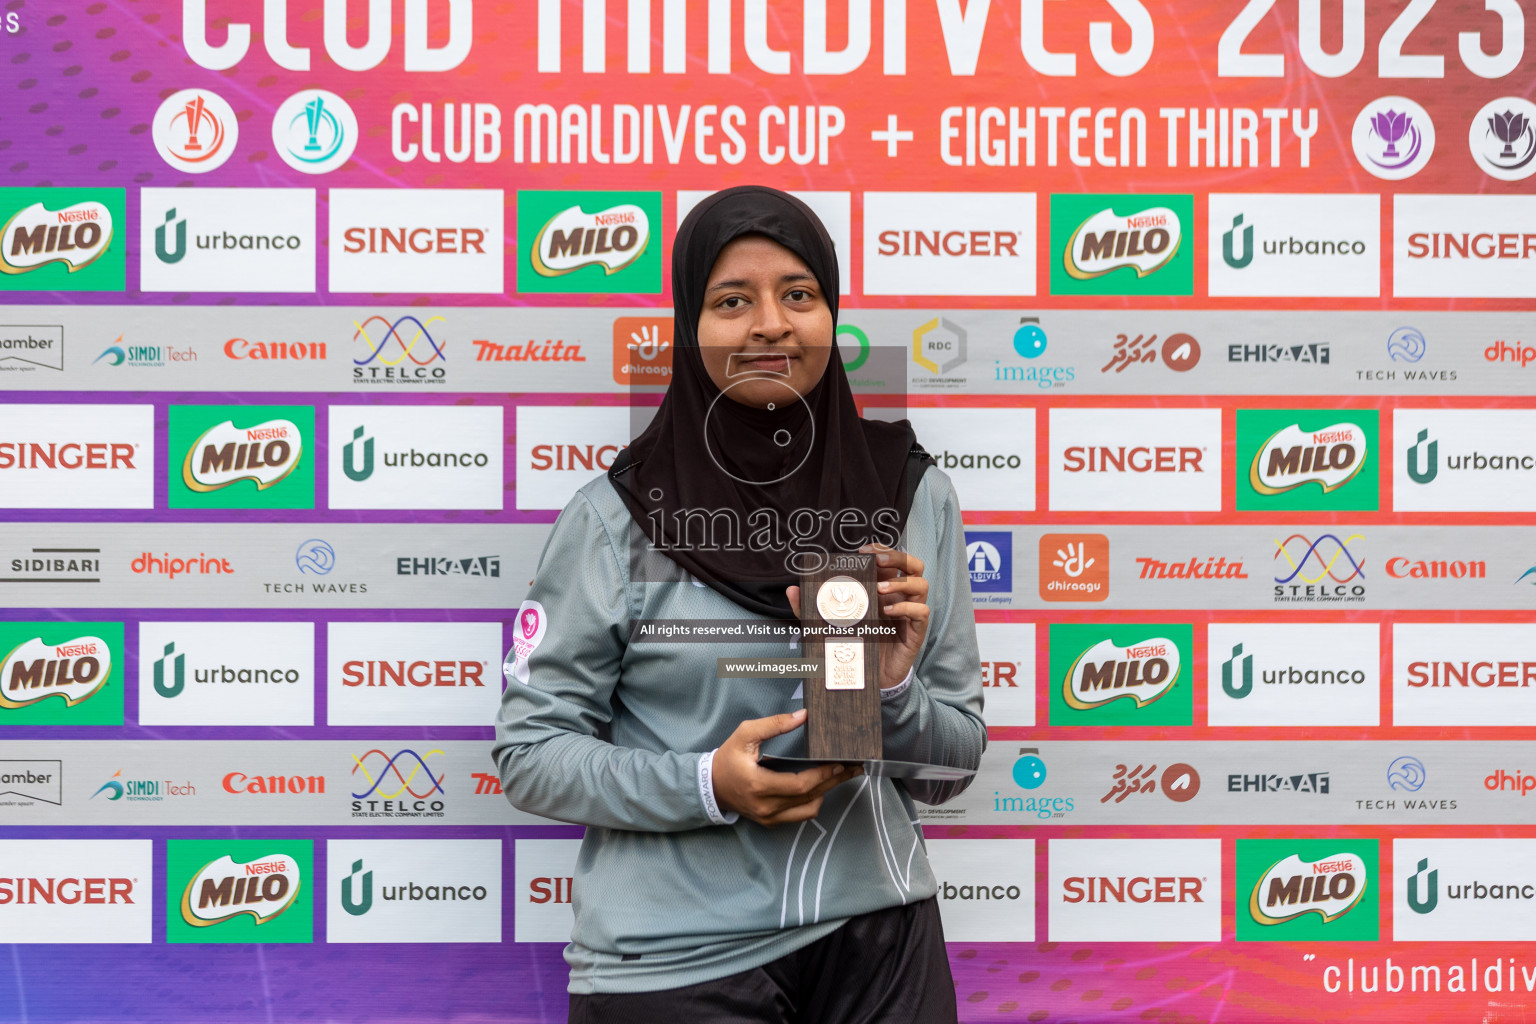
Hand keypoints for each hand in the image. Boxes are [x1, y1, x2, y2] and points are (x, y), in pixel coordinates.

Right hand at [712, 709, 860, 825]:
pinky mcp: (771, 822)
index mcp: (759, 785)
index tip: (840, 763)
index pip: (800, 785)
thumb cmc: (728, 758)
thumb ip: (773, 725)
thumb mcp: (745, 734)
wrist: (710, 786)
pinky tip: (821, 787)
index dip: (823, 775)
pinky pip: (800, 815)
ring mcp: (769, 817)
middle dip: (834, 781)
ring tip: (840, 776)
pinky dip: (812, 802)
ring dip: (826, 792)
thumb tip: (803, 716)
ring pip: (809, 810)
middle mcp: (766, 806)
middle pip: (810, 797)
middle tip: (854, 768)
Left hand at [785, 544, 927, 689]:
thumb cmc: (853, 643)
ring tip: (879, 588)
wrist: (865, 677)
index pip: (892, 560)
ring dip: (901, 582)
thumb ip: (812, 607)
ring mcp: (910, 613)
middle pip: (913, 565)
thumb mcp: (829, 623)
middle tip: (877, 561)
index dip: (882, 550)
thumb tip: (792, 590)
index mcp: (883, 588)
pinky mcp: (915, 631)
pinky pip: (921, 612)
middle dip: (897, 557)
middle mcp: (900, 596)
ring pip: (921, 584)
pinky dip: (906, 607)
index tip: (863, 551)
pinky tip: (888, 610)